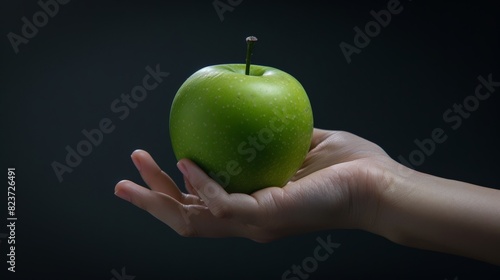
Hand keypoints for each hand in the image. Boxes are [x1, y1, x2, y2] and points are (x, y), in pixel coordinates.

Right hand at [114, 128, 397, 241]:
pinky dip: (199, 184)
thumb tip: (256, 121)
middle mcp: (250, 220)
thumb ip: (275, 141)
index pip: (204, 208)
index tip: (158, 167)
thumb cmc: (351, 169)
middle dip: (152, 202)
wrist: (381, 186)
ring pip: (192, 221)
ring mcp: (255, 223)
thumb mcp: (305, 145)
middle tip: (123, 181)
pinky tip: (187, 162)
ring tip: (134, 172)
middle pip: (187, 220)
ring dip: (160, 198)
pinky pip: (219, 203)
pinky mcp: (266, 217)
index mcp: (256, 207)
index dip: (175, 193)